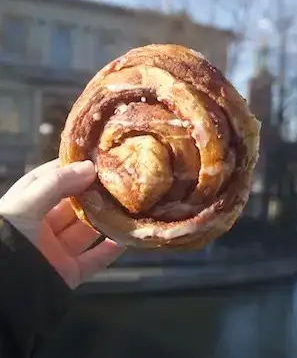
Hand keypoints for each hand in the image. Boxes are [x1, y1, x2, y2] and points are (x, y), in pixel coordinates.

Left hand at [0, 159, 125, 288]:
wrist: (3, 292)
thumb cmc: (5, 239)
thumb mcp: (24, 205)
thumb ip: (56, 184)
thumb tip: (89, 167)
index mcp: (25, 208)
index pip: (50, 182)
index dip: (71, 170)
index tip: (97, 160)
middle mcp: (41, 228)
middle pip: (74, 206)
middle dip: (96, 194)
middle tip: (120, 182)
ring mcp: (56, 252)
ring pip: (88, 231)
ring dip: (108, 219)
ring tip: (129, 205)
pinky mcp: (69, 273)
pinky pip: (95, 259)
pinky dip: (112, 249)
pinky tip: (127, 236)